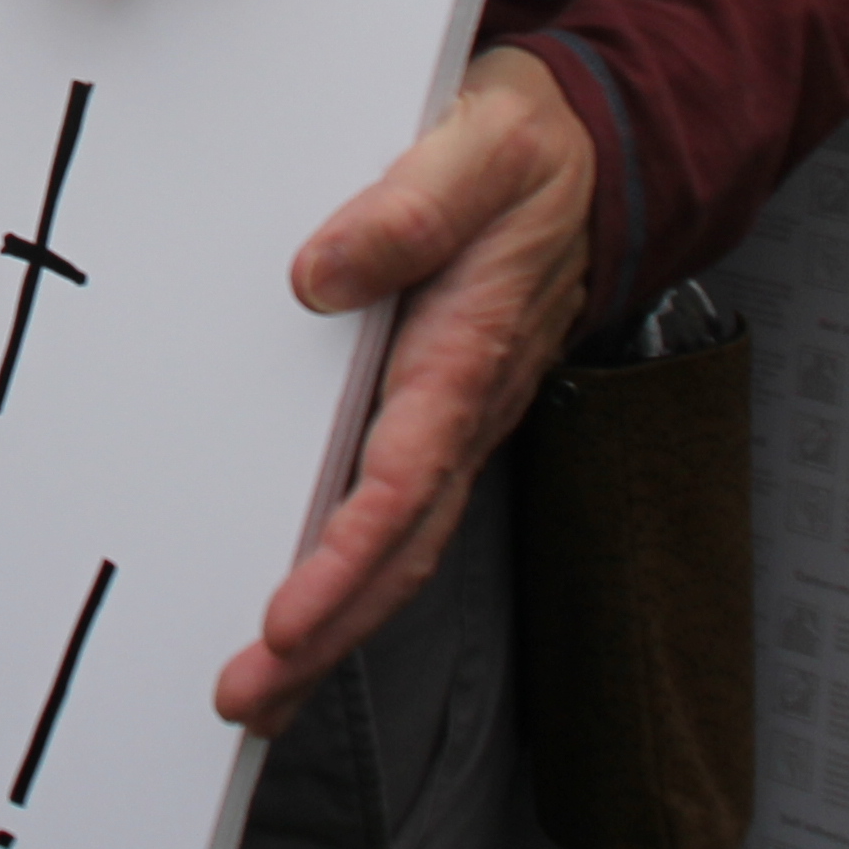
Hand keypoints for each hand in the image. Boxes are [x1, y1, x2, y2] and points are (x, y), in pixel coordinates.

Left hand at [215, 44, 596, 734]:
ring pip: (400, 548)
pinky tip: (305, 613)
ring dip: (335, 626)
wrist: (601, 148)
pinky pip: (397, 516)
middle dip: (326, 633)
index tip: (285, 622)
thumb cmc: (527, 147)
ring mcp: (456, 419)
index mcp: (466, 351)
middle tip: (247, 700)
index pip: (400, 484)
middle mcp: (465, 404)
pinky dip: (352, 579)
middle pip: (399, 550)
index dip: (342, 562)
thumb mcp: (476, 147)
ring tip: (261, 696)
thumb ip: (405, 207)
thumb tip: (318, 274)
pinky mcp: (440, 413)